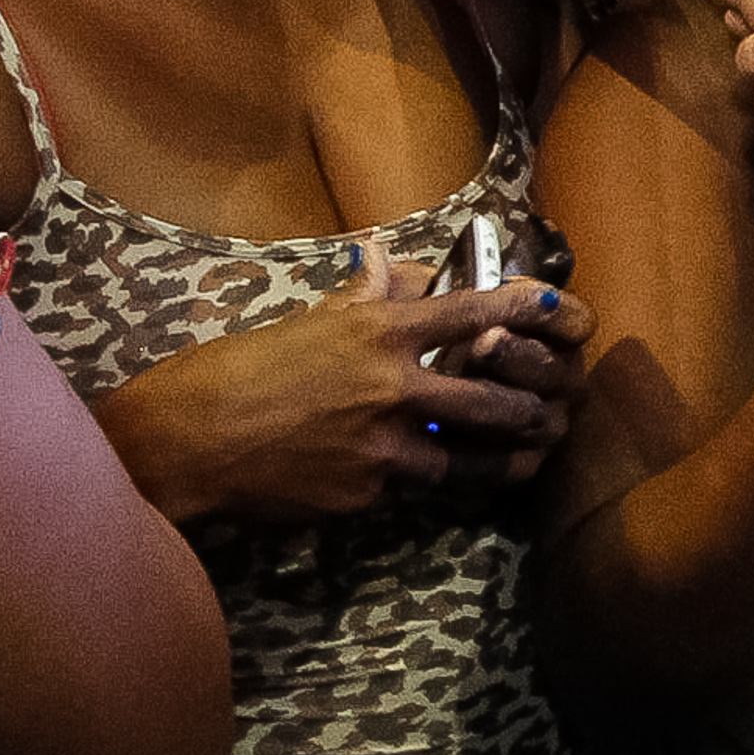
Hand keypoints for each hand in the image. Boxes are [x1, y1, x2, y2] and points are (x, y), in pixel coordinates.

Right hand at [96, 254, 594, 524]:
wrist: (193, 440)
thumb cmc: (240, 370)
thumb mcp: (308, 321)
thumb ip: (360, 295)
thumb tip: (384, 259)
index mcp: (377, 332)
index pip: (471, 312)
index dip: (524, 308)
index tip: (560, 307)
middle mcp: (391, 386)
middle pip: (490, 397)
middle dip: (528, 409)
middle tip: (549, 413)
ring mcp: (382, 446)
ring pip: (462, 459)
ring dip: (496, 462)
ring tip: (521, 462)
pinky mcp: (367, 495)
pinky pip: (409, 490)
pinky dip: (419, 486)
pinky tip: (427, 486)